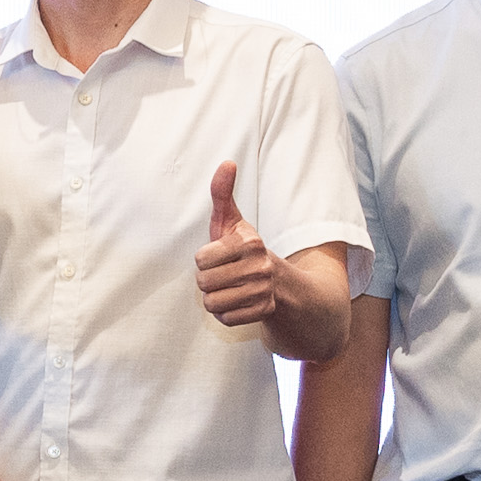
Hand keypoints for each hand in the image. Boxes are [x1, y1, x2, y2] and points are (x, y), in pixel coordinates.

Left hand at [193, 157, 279, 330]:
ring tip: (230, 288)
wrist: (280, 282)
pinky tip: (237, 302)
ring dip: (215, 298)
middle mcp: (260, 266)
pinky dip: (226, 314)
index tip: (219, 256)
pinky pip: (225, 318)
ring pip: (212, 303)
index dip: (204, 260)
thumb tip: (227, 162)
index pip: (200, 260)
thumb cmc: (244, 249)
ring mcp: (264, 290)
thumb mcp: (232, 222)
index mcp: (249, 242)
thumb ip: (223, 194)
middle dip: (208, 281)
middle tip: (224, 274)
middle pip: (204, 283)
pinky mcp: (264, 312)